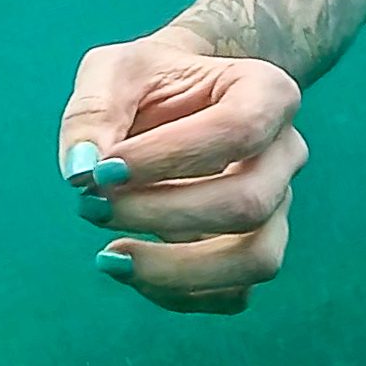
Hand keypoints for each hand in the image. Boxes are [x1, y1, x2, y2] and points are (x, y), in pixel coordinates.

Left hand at [58, 36, 305, 314]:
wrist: (176, 95)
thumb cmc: (148, 80)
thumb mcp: (112, 71)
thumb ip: (92, 111)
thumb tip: (80, 172)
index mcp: (266, 93)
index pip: (238, 131)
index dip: (169, 158)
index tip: (102, 169)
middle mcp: (284, 153)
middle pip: (248, 203)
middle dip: (160, 214)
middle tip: (90, 204)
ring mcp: (276, 206)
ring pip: (257, 260)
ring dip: (176, 269)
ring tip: (109, 257)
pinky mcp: (255, 247)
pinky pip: (233, 293)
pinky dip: (177, 292)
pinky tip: (128, 268)